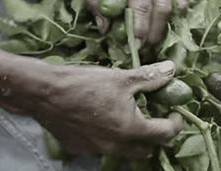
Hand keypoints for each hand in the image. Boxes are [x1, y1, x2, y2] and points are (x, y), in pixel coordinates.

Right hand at [29, 61, 182, 157]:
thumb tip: (171, 70)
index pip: (166, 134)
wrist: (45, 92)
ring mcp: (97, 150)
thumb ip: (149, 78)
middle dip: (157, 135)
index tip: (174, 111)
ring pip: (126, 151)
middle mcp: (116, 146)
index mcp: (130, 129)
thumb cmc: (85, 83)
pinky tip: (105, 120)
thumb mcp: (121, 78)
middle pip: (148, 149)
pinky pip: (104, 148)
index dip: (175, 122)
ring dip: (134, 138)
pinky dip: (112, 138)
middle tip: (154, 115)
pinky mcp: (81, 149)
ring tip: (130, 117)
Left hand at [88, 0, 185, 46]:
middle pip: (162, 10)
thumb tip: (105, 30)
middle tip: (147, 49)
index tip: (136, 47)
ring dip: (166, 25)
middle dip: (156, 34)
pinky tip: (166, 22)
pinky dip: (175, 12)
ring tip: (156, 39)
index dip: (140, 31)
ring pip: (174, 5)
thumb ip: (97, 4)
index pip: (141, 8)